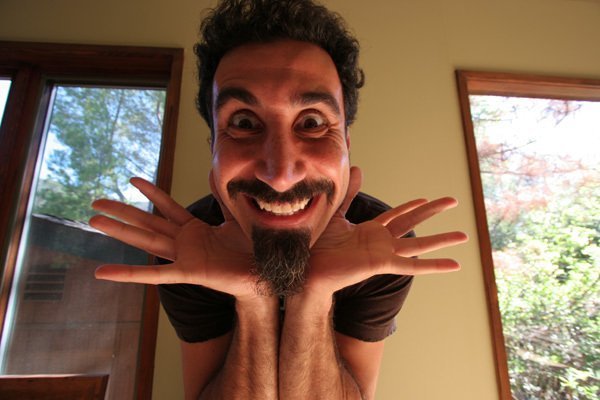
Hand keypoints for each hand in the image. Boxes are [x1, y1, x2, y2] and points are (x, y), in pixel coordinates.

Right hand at [89, 178, 257, 298]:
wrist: (264, 273)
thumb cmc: (252, 249)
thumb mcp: (237, 218)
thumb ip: (224, 198)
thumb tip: (216, 173)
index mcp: (196, 229)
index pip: (168, 207)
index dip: (151, 194)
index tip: (132, 179)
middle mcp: (185, 242)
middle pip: (147, 223)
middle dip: (122, 212)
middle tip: (96, 202)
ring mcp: (183, 257)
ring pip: (145, 240)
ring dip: (119, 231)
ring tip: (94, 221)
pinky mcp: (187, 272)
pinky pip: (153, 274)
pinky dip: (127, 273)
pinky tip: (103, 272)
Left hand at [304, 168, 467, 295]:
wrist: (307, 268)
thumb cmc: (317, 245)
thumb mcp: (335, 213)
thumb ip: (348, 194)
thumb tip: (357, 169)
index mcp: (369, 231)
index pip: (396, 215)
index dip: (411, 206)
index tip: (425, 199)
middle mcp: (380, 242)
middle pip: (412, 223)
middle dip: (432, 212)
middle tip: (453, 201)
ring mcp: (384, 254)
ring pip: (419, 244)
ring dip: (442, 239)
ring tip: (464, 236)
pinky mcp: (383, 264)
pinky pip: (413, 265)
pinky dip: (435, 265)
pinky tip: (455, 264)